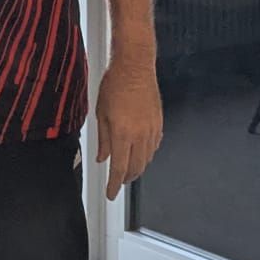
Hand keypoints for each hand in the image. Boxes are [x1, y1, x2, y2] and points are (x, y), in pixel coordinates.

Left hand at [95, 54, 162, 200]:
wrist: (135, 66)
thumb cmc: (115, 84)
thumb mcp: (101, 113)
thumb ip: (102, 139)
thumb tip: (102, 157)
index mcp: (122, 133)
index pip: (119, 168)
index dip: (114, 184)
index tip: (111, 193)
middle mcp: (140, 134)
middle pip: (136, 167)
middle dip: (126, 178)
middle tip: (118, 182)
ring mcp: (152, 129)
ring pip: (147, 158)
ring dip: (137, 167)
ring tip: (129, 169)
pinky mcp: (159, 122)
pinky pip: (154, 145)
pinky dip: (147, 154)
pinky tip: (141, 152)